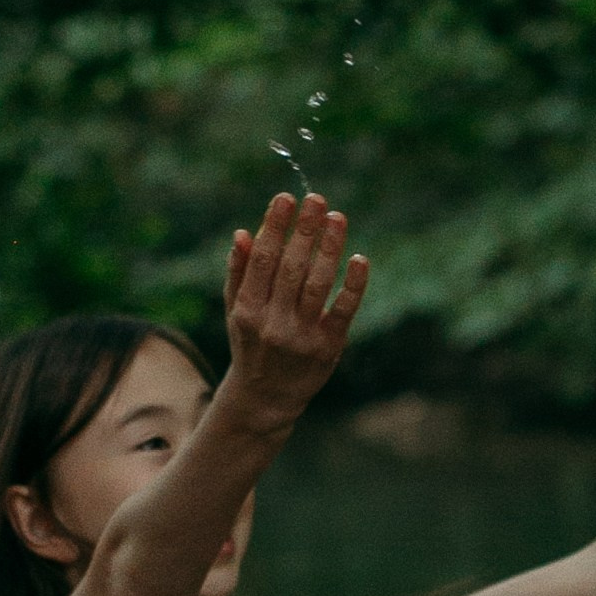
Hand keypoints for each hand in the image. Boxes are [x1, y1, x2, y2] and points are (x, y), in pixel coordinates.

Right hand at [222, 190, 369, 421]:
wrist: (266, 398)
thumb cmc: (251, 343)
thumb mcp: (235, 310)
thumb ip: (239, 272)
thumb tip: (242, 232)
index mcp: (247, 310)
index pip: (263, 260)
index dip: (275, 227)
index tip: (287, 198)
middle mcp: (273, 322)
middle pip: (292, 267)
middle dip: (305, 230)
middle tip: (317, 199)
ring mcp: (302, 336)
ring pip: (318, 284)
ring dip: (330, 248)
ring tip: (337, 218)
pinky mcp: (328, 347)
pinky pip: (343, 310)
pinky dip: (353, 284)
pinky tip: (359, 258)